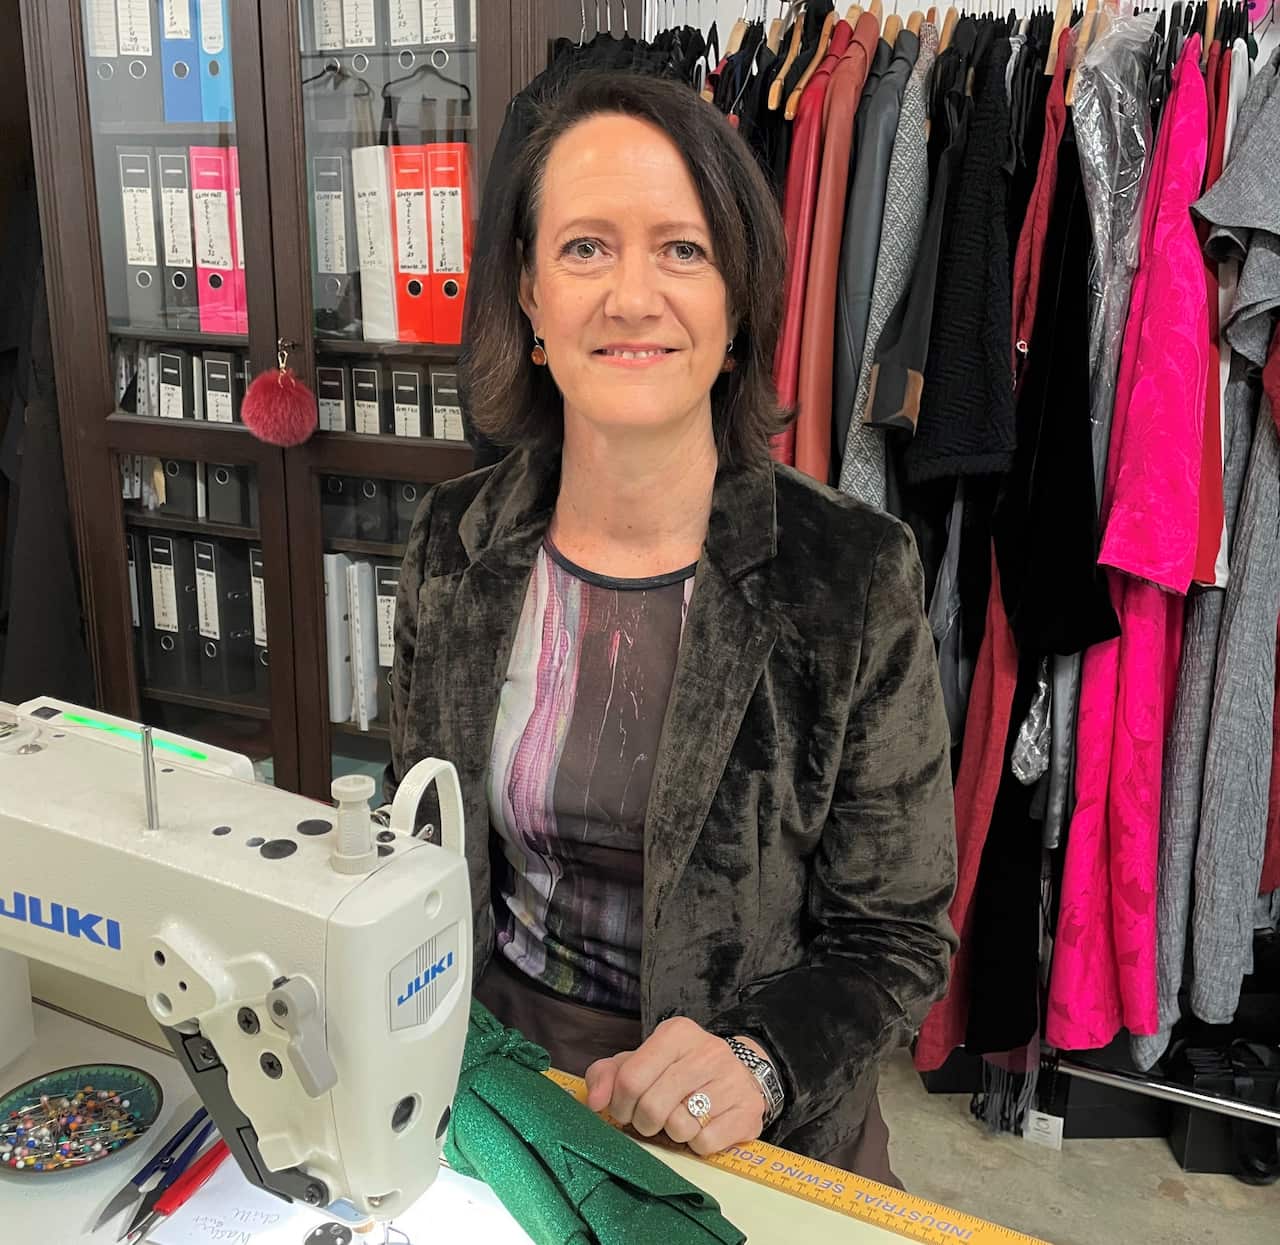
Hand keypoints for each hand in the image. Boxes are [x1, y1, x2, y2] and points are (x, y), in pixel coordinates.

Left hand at [584, 1018, 767, 1155]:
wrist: (736, 1074)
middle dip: (643, 1122)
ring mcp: (732, 1080)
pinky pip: (705, 1143)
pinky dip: (697, 1144)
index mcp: (676, 1033)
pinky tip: (701, 1126)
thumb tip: (594, 1101)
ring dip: (672, 1133)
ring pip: (679, 1127)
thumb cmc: (678, 1070)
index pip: (630, 1078)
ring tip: (678, 1118)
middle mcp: (707, 1051)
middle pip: (652, 1106)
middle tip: (650, 1119)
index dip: (620, 1104)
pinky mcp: (748, 1110)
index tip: (624, 1109)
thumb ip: (607, 1075)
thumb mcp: (641, 1062)